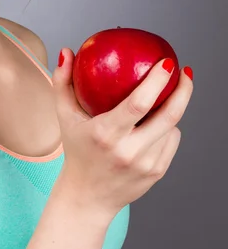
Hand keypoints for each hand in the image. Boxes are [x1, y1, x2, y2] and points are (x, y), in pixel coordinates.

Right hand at [52, 50, 193, 217]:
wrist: (87, 196)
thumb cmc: (77, 151)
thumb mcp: (65, 117)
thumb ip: (62, 83)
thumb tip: (67, 52)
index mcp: (105, 135)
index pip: (138, 104)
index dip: (157, 81)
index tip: (167, 62)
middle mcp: (128, 151)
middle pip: (168, 115)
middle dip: (183, 90)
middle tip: (185, 72)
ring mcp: (145, 164)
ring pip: (172, 127)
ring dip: (172, 109)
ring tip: (167, 96)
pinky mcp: (157, 172)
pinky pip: (171, 140)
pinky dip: (168, 128)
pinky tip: (158, 123)